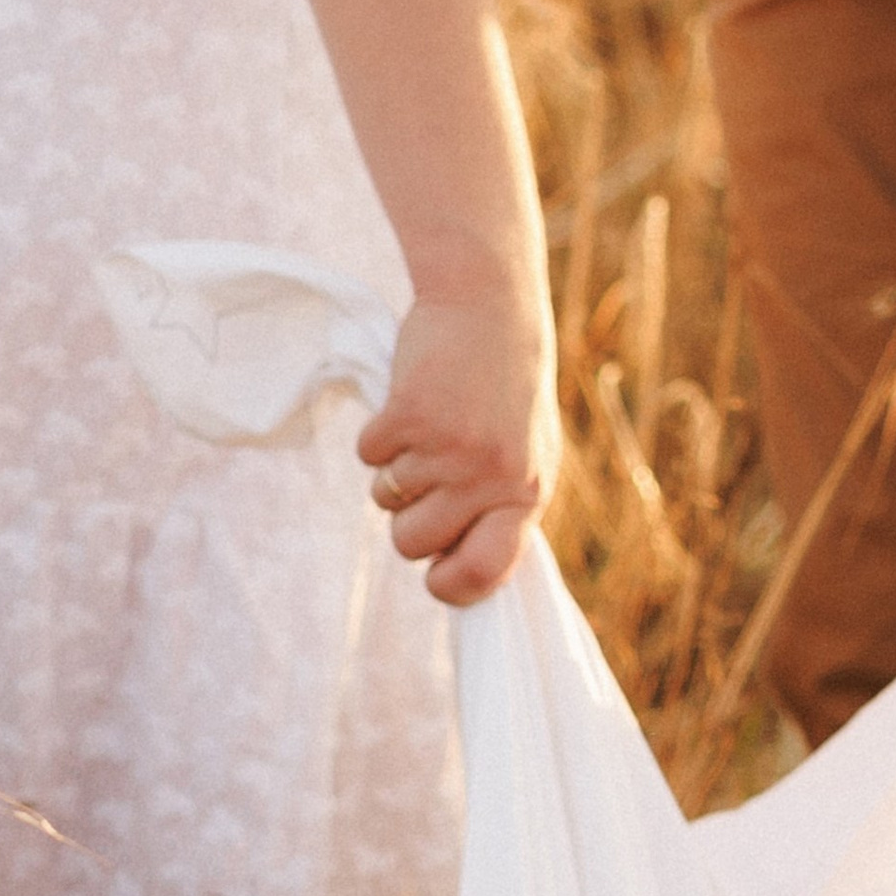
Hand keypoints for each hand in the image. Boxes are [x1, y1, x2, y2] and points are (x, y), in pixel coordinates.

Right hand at [358, 279, 559, 606]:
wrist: (490, 307)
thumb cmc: (508, 393)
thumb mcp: (528, 459)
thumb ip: (502, 513)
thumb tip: (464, 572)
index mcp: (527, 495)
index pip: (485, 573)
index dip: (451, 588)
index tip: (436, 578)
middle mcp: (490, 478)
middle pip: (414, 545)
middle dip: (407, 522)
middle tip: (426, 483)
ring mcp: (448, 447)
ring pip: (385, 501)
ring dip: (393, 472)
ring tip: (428, 432)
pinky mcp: (409, 415)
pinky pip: (368, 456)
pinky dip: (378, 437)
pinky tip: (410, 407)